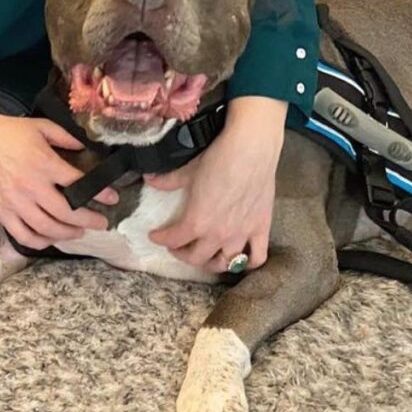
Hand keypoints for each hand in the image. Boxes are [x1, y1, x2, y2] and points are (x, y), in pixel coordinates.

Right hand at [0, 97, 119, 250]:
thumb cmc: (9, 132)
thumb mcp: (41, 127)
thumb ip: (65, 137)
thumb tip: (86, 147)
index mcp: (44, 164)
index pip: (77, 183)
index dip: (98, 193)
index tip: (113, 199)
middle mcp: (31, 187)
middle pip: (65, 212)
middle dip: (88, 220)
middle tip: (102, 224)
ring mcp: (15, 202)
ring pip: (46, 228)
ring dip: (67, 234)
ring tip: (80, 232)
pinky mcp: (2, 212)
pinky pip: (22, 234)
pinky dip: (39, 241)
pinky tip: (50, 239)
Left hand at [145, 97, 284, 271]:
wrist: (250, 148)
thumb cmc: (219, 157)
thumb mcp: (188, 169)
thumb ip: (168, 180)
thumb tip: (150, 179)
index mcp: (197, 221)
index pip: (174, 239)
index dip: (162, 239)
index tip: (156, 236)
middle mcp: (219, 233)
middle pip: (197, 258)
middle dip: (183, 254)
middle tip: (178, 247)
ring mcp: (241, 233)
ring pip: (225, 264)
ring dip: (213, 264)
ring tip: (208, 256)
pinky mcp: (261, 227)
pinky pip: (257, 257)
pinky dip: (249, 263)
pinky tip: (242, 259)